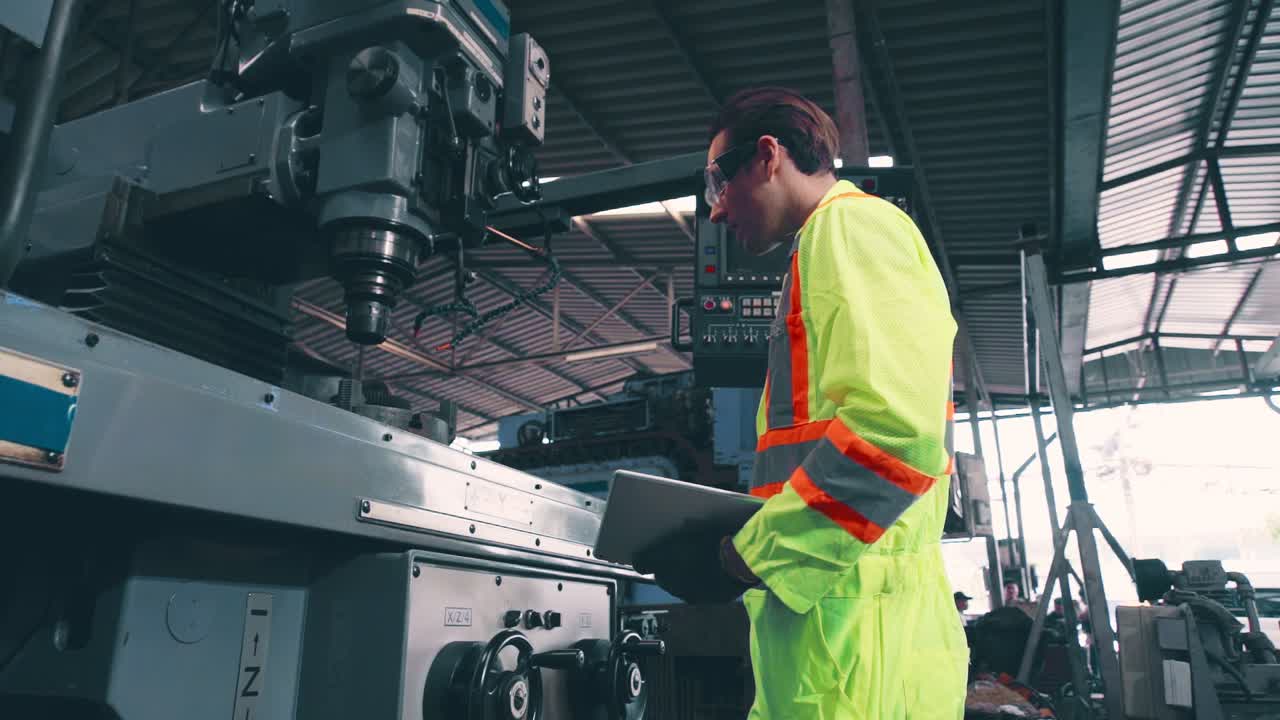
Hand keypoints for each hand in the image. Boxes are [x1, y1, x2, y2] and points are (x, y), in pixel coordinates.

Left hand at [633, 529, 755, 603]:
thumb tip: (670, 533)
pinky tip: (707, 576)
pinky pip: (692, 593)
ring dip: (681, 577)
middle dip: (666, 567)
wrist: (741, 561)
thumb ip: (676, 534)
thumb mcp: (693, 527)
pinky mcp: (700, 601)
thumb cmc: (716, 538)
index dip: (645, 558)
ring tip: (697, 566)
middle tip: (680, 556)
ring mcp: (684, 593)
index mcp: (662, 560)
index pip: (642, 562)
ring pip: (675, 586)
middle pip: (660, 575)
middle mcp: (669, 580)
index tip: (649, 555)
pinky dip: (696, 585)